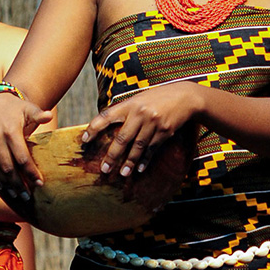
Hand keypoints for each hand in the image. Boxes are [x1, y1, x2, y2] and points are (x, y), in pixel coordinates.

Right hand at [0, 93, 53, 201]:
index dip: (30, 172)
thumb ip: (38, 114)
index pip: (22, 157)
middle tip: (28, 196)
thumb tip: (49, 115)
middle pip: (8, 167)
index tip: (39, 183)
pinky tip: (2, 187)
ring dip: (6, 184)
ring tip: (17, 194)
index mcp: (11, 130)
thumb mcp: (28, 107)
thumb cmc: (15, 107)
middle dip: (18, 184)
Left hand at [83, 82, 201, 177]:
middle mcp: (140, 113)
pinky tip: (139, 168)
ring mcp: (153, 123)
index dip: (94, 128)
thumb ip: (127, 111)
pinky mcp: (164, 131)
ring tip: (122, 173)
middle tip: (104, 169)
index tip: (84, 140)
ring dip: (129, 162)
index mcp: (130, 103)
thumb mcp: (140, 99)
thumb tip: (110, 126)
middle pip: (122, 138)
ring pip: (137, 147)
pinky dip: (145, 160)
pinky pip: (152, 149)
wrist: (185, 97)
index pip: (107, 116)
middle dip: (112, 155)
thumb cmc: (159, 97)